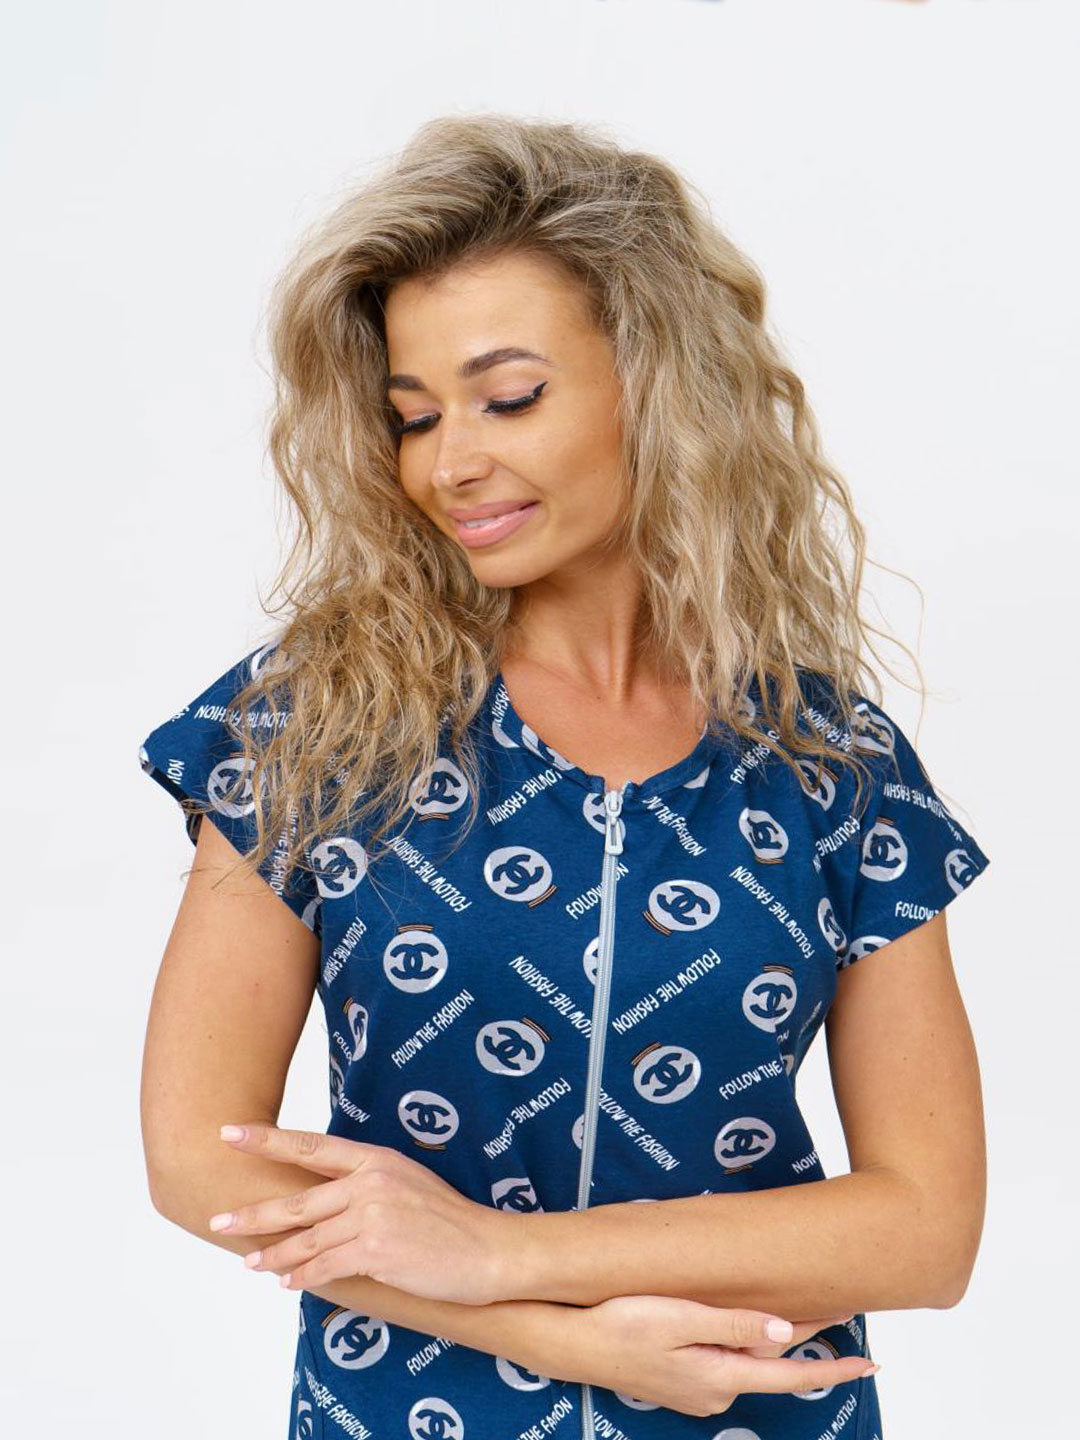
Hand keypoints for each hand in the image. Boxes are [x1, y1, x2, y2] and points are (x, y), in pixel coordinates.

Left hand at [210, 1123, 516, 1304]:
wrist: (488, 1250)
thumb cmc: (449, 1221)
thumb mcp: (407, 1184)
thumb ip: (365, 1185)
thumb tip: (322, 1200)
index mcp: (376, 1158)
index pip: (311, 1145)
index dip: (266, 1139)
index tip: (229, 1132)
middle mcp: (370, 1181)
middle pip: (298, 1199)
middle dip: (254, 1212)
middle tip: (219, 1218)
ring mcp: (373, 1215)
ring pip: (307, 1238)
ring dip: (274, 1254)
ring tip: (250, 1263)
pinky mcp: (377, 1250)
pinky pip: (326, 1266)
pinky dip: (303, 1276)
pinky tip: (287, 1282)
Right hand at [560, 1295, 872, 1417]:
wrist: (568, 1341)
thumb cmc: (619, 1323)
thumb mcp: (679, 1319)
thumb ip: (734, 1326)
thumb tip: (786, 1335)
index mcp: (720, 1376)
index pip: (790, 1375)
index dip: (833, 1369)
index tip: (870, 1362)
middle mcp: (714, 1390)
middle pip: (771, 1361)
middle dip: (801, 1335)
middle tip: (835, 1304)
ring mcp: (696, 1388)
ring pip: (744, 1357)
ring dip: (764, 1334)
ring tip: (787, 1302)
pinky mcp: (680, 1378)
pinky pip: (721, 1356)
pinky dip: (736, 1337)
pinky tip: (734, 1316)